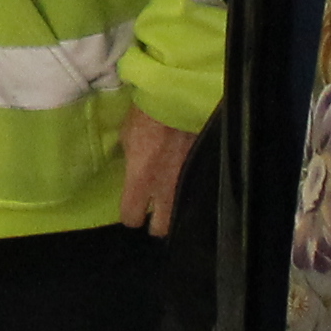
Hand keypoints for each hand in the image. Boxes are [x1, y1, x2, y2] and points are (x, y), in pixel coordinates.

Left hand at [117, 107, 188, 235]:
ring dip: (176, 211)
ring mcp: (187, 183)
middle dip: (157, 224)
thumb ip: (129, 160)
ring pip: (182, 214)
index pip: (131, 216)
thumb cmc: (146, 116)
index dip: (130, 215)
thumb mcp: (127, 138)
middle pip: (162, 228)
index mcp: (140, 180)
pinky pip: (196, 193)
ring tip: (172, 200)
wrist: (179, 102)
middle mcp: (165, 188)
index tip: (131, 209)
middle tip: (155, 212)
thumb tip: (130, 167)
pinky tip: (188, 185)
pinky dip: (191, 193)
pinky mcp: (202, 173)